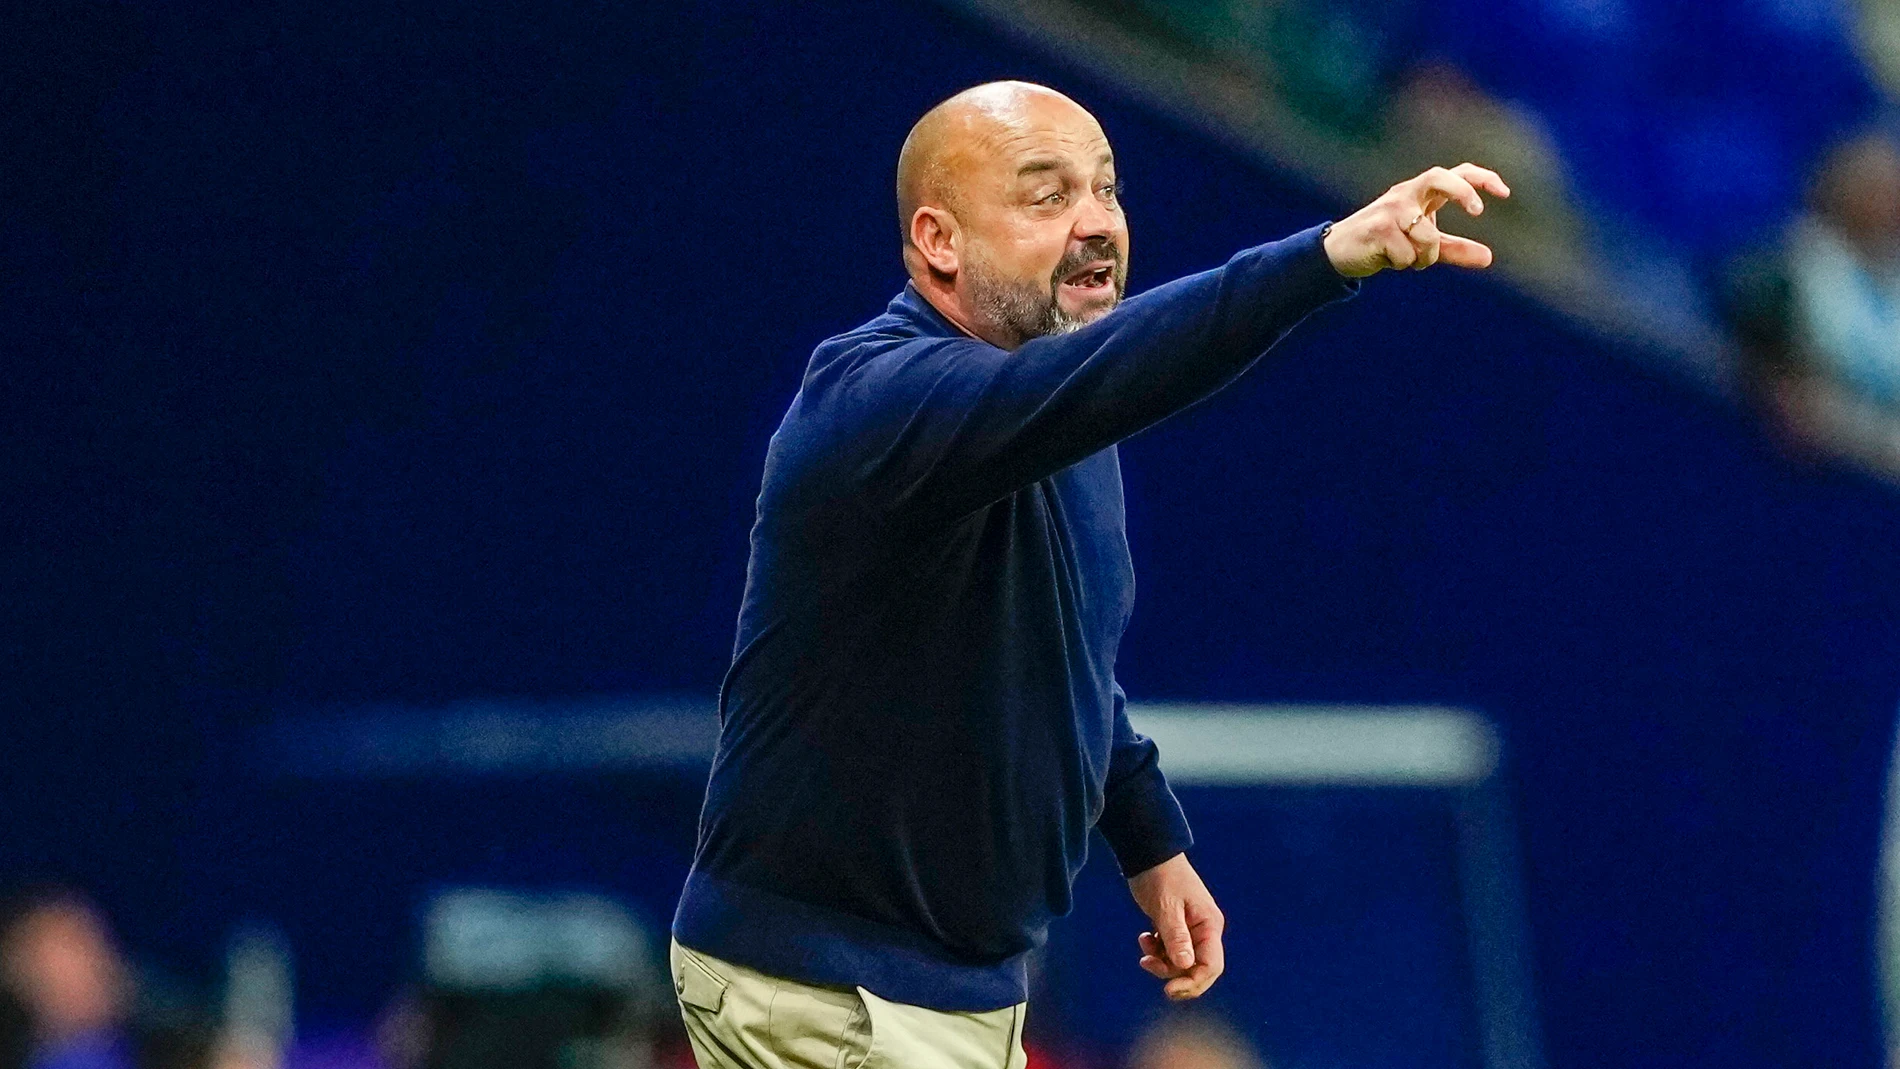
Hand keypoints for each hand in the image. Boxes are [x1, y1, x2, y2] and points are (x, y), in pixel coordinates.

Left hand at [1126, 852, 1223, 1000]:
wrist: (1148, 855)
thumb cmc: (1160, 877)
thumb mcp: (1167, 907)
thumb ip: (1176, 937)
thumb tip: (1186, 965)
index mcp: (1209, 926)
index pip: (1210, 966)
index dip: (1192, 982)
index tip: (1168, 989)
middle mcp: (1204, 931)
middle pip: (1197, 969)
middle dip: (1173, 973)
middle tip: (1147, 964)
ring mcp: (1191, 930)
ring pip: (1180, 962)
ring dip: (1160, 960)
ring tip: (1144, 943)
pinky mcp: (1177, 928)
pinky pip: (1171, 951)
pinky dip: (1157, 950)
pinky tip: (1145, 937)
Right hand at [1322, 163, 1510, 277]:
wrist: (1339, 252)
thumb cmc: (1385, 243)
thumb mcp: (1424, 245)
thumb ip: (1455, 249)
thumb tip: (1489, 257)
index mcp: (1421, 193)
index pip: (1456, 173)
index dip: (1481, 179)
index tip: (1504, 193)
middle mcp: (1407, 194)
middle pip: (1440, 177)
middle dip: (1462, 191)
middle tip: (1477, 212)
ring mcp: (1391, 209)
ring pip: (1427, 236)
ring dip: (1423, 257)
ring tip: (1405, 259)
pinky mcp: (1378, 228)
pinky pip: (1408, 254)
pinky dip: (1404, 263)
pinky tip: (1386, 258)